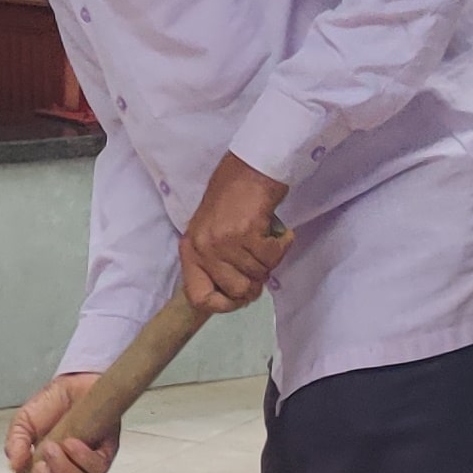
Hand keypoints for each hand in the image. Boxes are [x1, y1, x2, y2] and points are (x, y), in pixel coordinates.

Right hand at [3, 372, 115, 472]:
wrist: (71, 384)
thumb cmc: (48, 408)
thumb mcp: (23, 425)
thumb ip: (15, 444)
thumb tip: (14, 466)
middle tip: (40, 467)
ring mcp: (89, 467)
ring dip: (64, 470)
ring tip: (53, 446)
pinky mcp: (106, 453)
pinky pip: (98, 468)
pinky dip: (83, 458)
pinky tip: (71, 442)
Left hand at [178, 153, 291, 313]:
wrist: (250, 167)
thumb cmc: (232, 199)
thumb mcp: (210, 233)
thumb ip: (215, 264)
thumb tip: (236, 296)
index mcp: (191, 250)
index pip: (199, 297)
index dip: (223, 305)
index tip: (240, 297)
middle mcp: (203, 248)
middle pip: (237, 291)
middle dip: (257, 281)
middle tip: (262, 262)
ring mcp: (223, 241)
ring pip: (258, 274)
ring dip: (270, 259)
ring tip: (267, 239)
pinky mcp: (246, 233)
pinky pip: (271, 257)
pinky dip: (281, 246)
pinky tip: (278, 233)